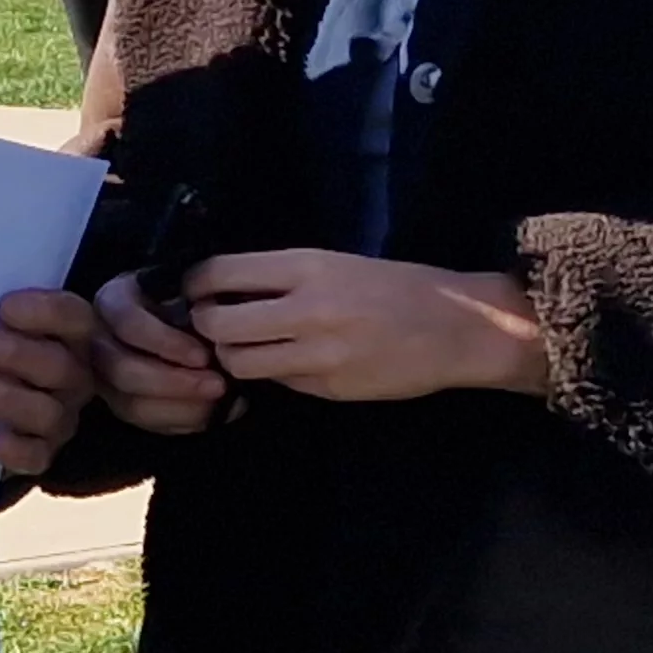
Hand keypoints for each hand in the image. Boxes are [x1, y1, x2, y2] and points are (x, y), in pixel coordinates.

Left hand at [0, 289, 98, 473]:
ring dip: (5, 396)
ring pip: (48, 412)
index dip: (44, 312)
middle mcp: (74, 376)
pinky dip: (18, 450)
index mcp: (70, 335)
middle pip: (59, 366)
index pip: (73, 318)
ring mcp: (61, 416)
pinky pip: (38, 457)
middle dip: (13, 354)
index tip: (3, 308)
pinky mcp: (42, 452)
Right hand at [90, 272, 229, 434]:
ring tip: (220, 403)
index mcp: (112, 301)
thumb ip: (197, 305)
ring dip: (180, 409)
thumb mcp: (189, 288)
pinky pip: (145, 423)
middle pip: (122, 371)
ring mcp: (104, 378)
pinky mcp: (120, 405)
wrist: (179, 313)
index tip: (204, 355)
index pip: (128, 323)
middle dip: (173, 383)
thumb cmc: (185, 298)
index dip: (165, 343)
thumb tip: (217, 335)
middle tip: (218, 385)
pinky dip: (181, 422)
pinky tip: (211, 414)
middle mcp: (98, 341)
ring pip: (130, 405)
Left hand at [181, 250, 546, 403]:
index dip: (195, 286)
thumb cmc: (397, 286)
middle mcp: (305, 308)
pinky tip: (288, 363)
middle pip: (217, 325)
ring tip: (245, 349)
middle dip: (205, 328)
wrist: (458, 327)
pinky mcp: (328, 388)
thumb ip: (282, 277)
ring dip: (232, 357)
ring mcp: (316, 354)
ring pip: (239, 362)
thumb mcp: (336, 264)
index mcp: (306, 266)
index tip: (194, 291)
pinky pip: (278, 383)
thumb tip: (223, 290)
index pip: (220, 274)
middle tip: (211, 327)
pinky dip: (273, 374)